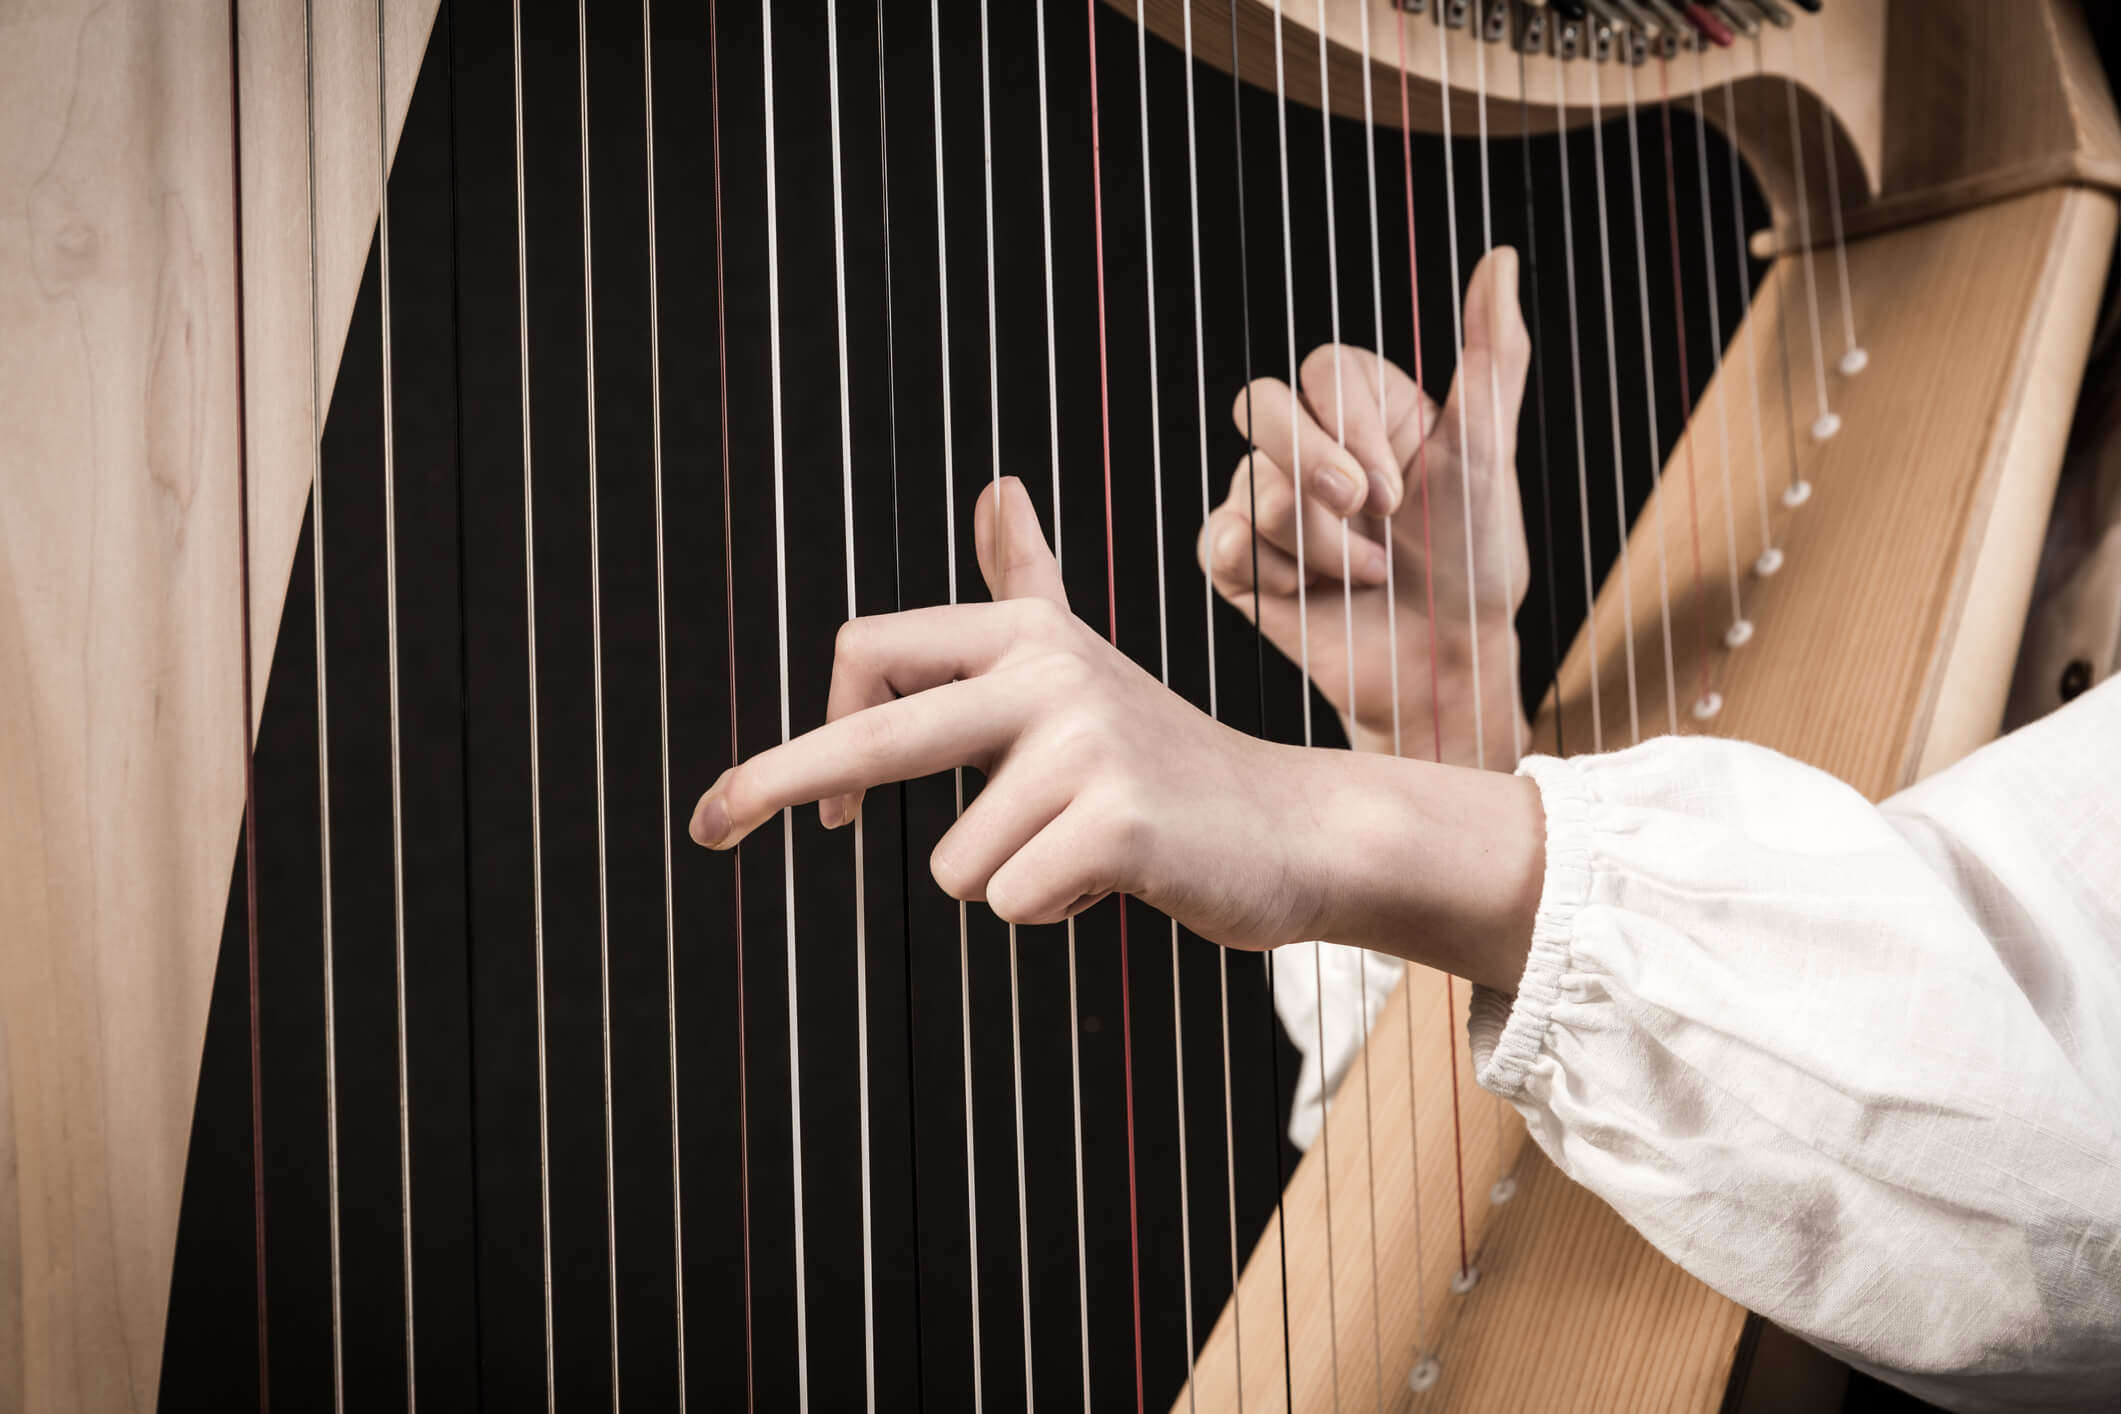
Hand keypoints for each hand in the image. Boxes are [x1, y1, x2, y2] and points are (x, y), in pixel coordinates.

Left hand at [688, 476, 1545, 990]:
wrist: (1295, 829)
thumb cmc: (1168, 759)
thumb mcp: (1085, 665)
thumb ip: (1025, 585)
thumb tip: (995, 487)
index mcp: (1026, 634)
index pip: (869, 650)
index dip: (816, 727)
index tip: (821, 812)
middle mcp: (1048, 672)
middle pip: (874, 734)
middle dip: (771, 782)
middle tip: (700, 827)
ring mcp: (1086, 744)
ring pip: (954, 862)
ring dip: (1011, 879)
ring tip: (1087, 850)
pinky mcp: (1119, 822)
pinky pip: (1012, 899)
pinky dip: (1057, 908)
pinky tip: (1118, 877)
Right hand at [1200, 247, 1531, 766]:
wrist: (1445, 667)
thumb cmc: (1476, 563)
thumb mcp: (1488, 456)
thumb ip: (1491, 357)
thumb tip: (1500, 256)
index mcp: (1365, 410)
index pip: (1319, 369)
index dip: (1350, 424)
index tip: (1400, 483)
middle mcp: (1310, 447)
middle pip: (1259, 405)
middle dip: (1311, 463)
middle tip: (1368, 511)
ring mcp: (1269, 505)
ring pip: (1251, 489)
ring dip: (1321, 545)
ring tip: (1369, 577)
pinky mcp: (1241, 565)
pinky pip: (1219, 543)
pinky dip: (1265, 571)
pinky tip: (1308, 595)